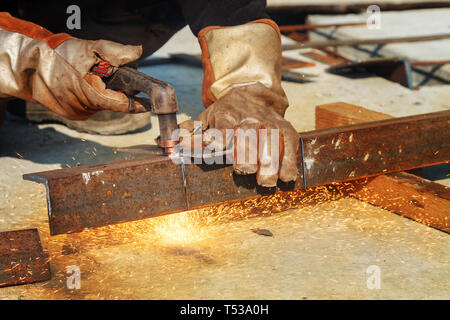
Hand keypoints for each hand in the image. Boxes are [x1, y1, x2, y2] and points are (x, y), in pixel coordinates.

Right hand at [0, 13, 146, 119]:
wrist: (29, 67)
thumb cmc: (60, 56)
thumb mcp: (90, 48)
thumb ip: (116, 52)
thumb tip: (137, 52)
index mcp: (92, 92)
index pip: (122, 104)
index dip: (137, 104)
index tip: (149, 104)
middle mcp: (85, 107)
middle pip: (111, 103)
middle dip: (115, 91)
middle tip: (108, 76)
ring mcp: (77, 113)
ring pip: (100, 106)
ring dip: (100, 94)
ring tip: (87, 77)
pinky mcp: (71, 114)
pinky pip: (88, 108)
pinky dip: (89, 98)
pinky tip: (79, 86)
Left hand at [180, 83, 299, 186]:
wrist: (254, 94)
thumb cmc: (226, 113)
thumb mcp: (206, 118)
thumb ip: (189, 132)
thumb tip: (165, 143)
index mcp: (225, 114)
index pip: (221, 129)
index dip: (218, 140)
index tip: (214, 148)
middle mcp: (248, 118)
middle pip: (247, 138)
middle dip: (245, 155)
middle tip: (244, 170)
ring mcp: (269, 123)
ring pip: (270, 143)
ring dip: (269, 164)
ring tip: (266, 181)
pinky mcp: (285, 128)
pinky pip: (290, 145)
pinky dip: (289, 161)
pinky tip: (286, 177)